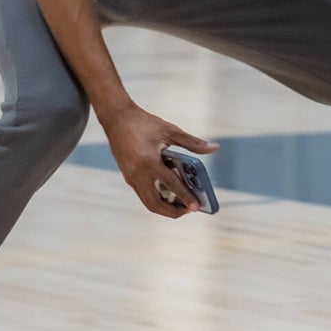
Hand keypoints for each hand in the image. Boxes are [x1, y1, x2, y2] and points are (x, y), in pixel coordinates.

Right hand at [101, 108, 216, 217]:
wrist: (116, 118)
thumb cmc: (144, 123)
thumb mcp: (170, 130)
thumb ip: (192, 143)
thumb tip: (214, 148)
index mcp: (149, 162)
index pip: (171, 184)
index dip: (185, 197)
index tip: (197, 207)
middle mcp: (138, 174)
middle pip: (156, 204)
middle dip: (174, 211)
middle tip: (191, 209)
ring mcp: (131, 178)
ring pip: (148, 202)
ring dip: (165, 207)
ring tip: (182, 203)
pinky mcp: (128, 177)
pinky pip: (144, 194)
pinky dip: (157, 198)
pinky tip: (170, 192)